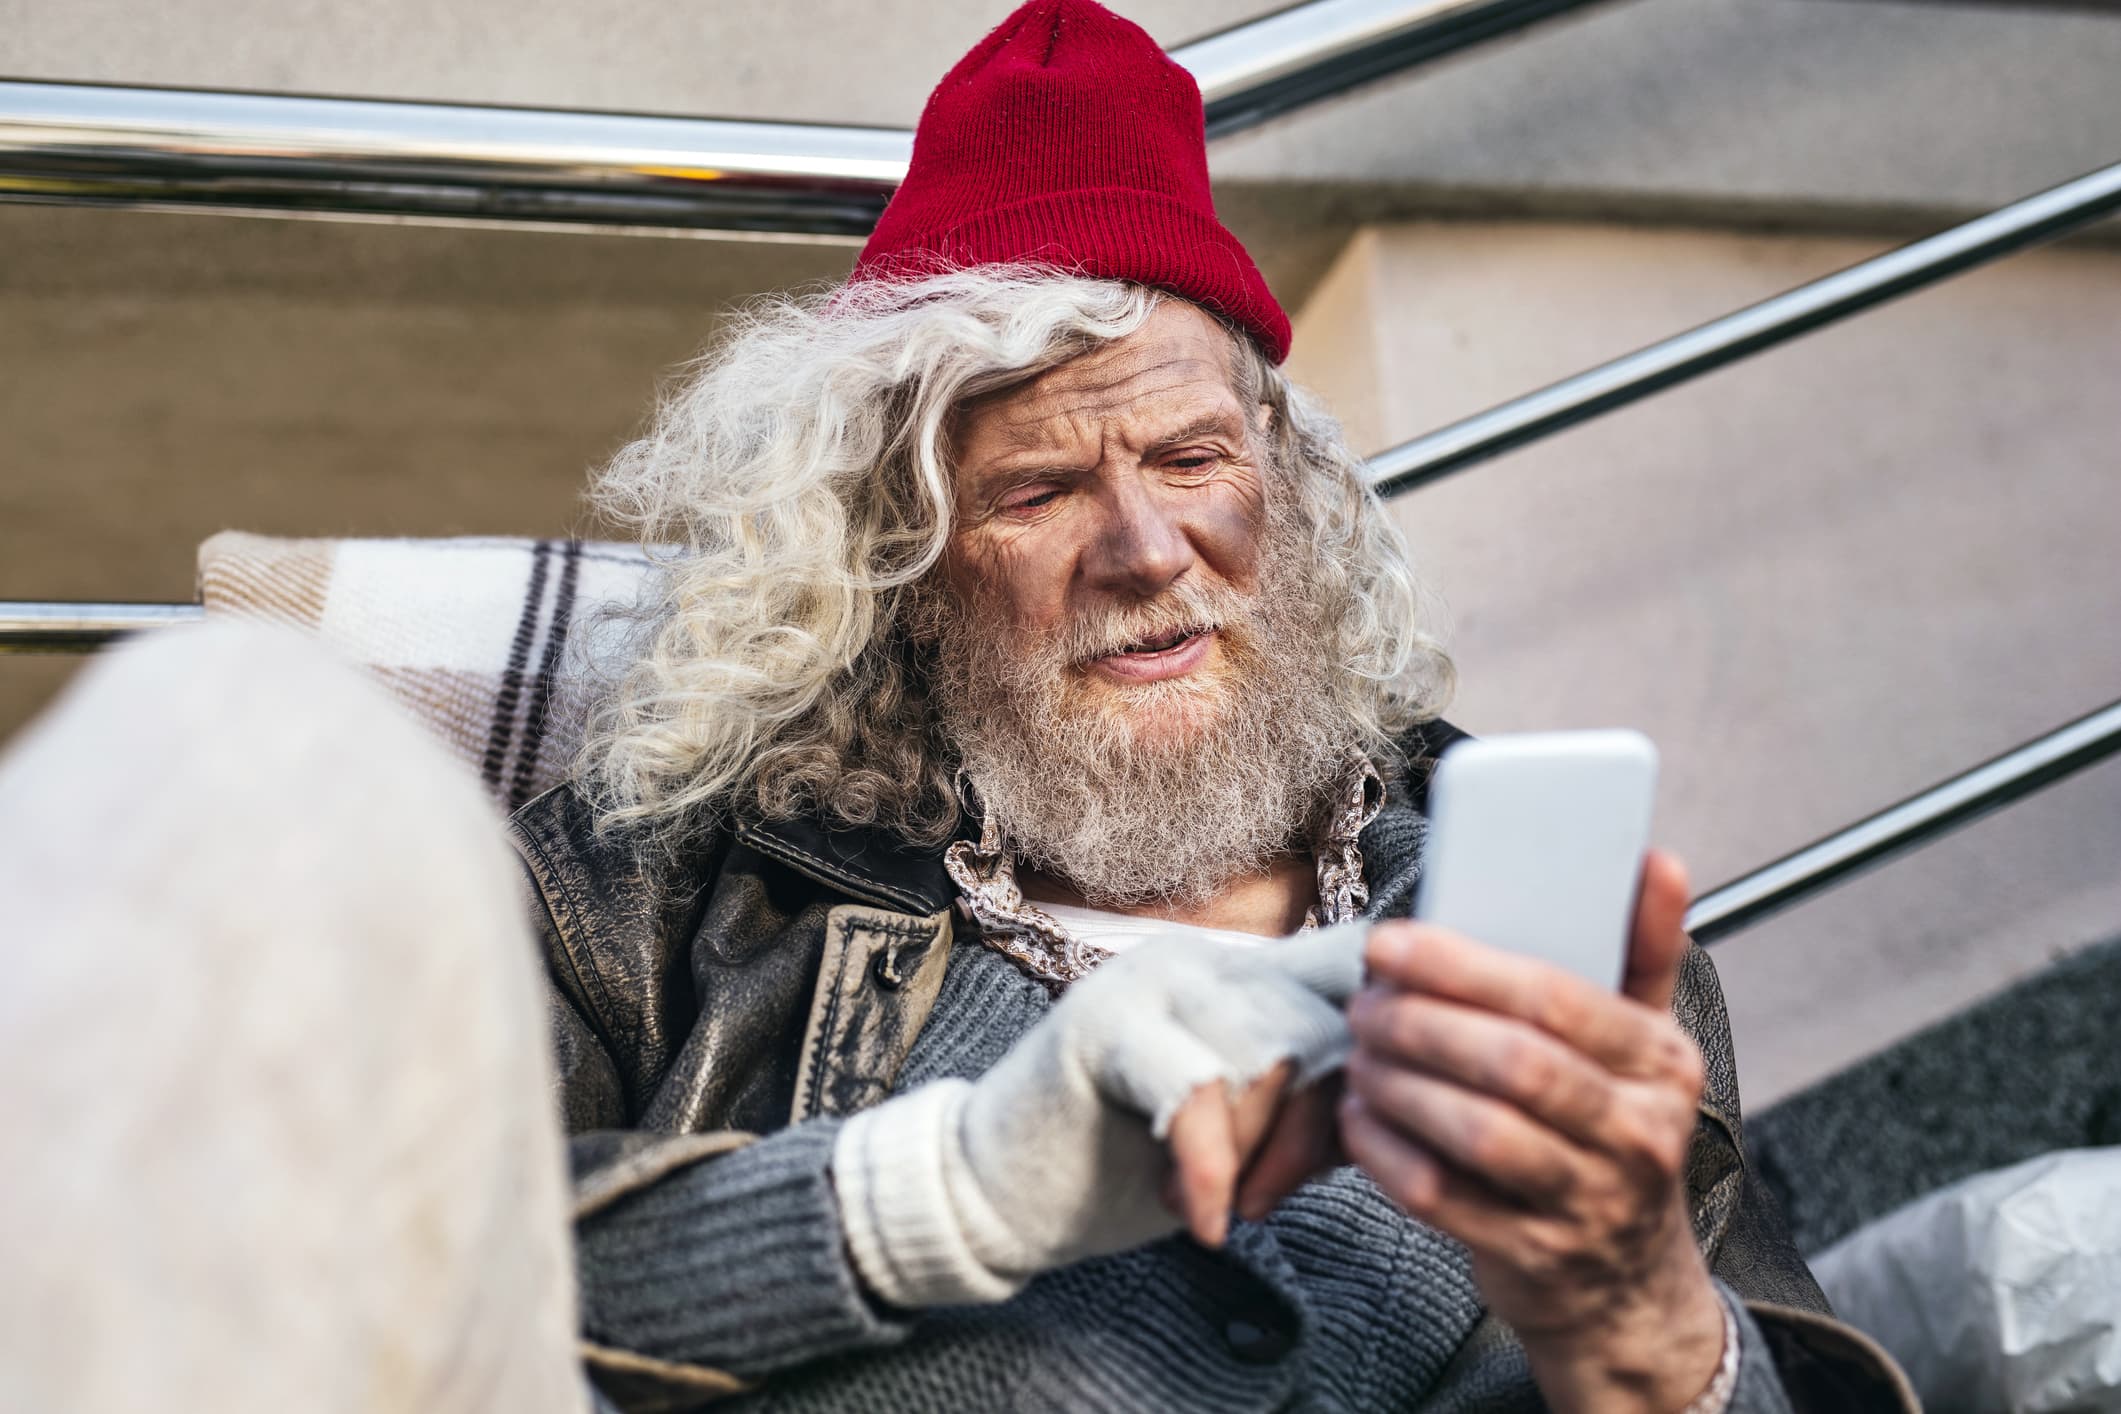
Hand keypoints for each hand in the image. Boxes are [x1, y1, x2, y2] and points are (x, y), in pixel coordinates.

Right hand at [833, 925, 1362, 1308]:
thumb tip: (1399, 1101)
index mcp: (1246, 972)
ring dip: (1252, 1152)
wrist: (1001, 1189)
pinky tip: (1199, 1215)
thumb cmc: (1131, 1166)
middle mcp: (1205, 959)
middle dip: (1313, 1128)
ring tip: (1215, 1200)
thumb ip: (1319, 1104)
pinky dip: (1209, 1166)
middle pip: (1326, 1025)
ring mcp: (1150, 981)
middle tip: (1269, 1194)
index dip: (1386, 1035)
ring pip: (1269, 1059)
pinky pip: (1198, 1089)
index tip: (1382, 1117)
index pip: (1353, 969)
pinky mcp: (1103, 1023)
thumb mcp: (1253, 1137)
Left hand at [1339, 851, 1727, 1412]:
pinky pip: (1444, 1197)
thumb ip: (1643, 950)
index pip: (1557, 998)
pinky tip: (1360, 1118)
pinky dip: (1388, 1152)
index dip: (1462, 966)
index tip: (1390, 943)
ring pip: (1477, 1132)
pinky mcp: (1534, 1257)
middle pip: (1513, 1063)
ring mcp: (1589, 1203)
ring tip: (1360, 1052)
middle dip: (1419, 1023)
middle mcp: (1639, 1134)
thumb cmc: (1616, 1134)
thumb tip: (1657, 859)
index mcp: (1662, 1062)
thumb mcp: (1644, 1045)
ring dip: (1399, 1084)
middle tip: (1363, 1001)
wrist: (1626, 1286)